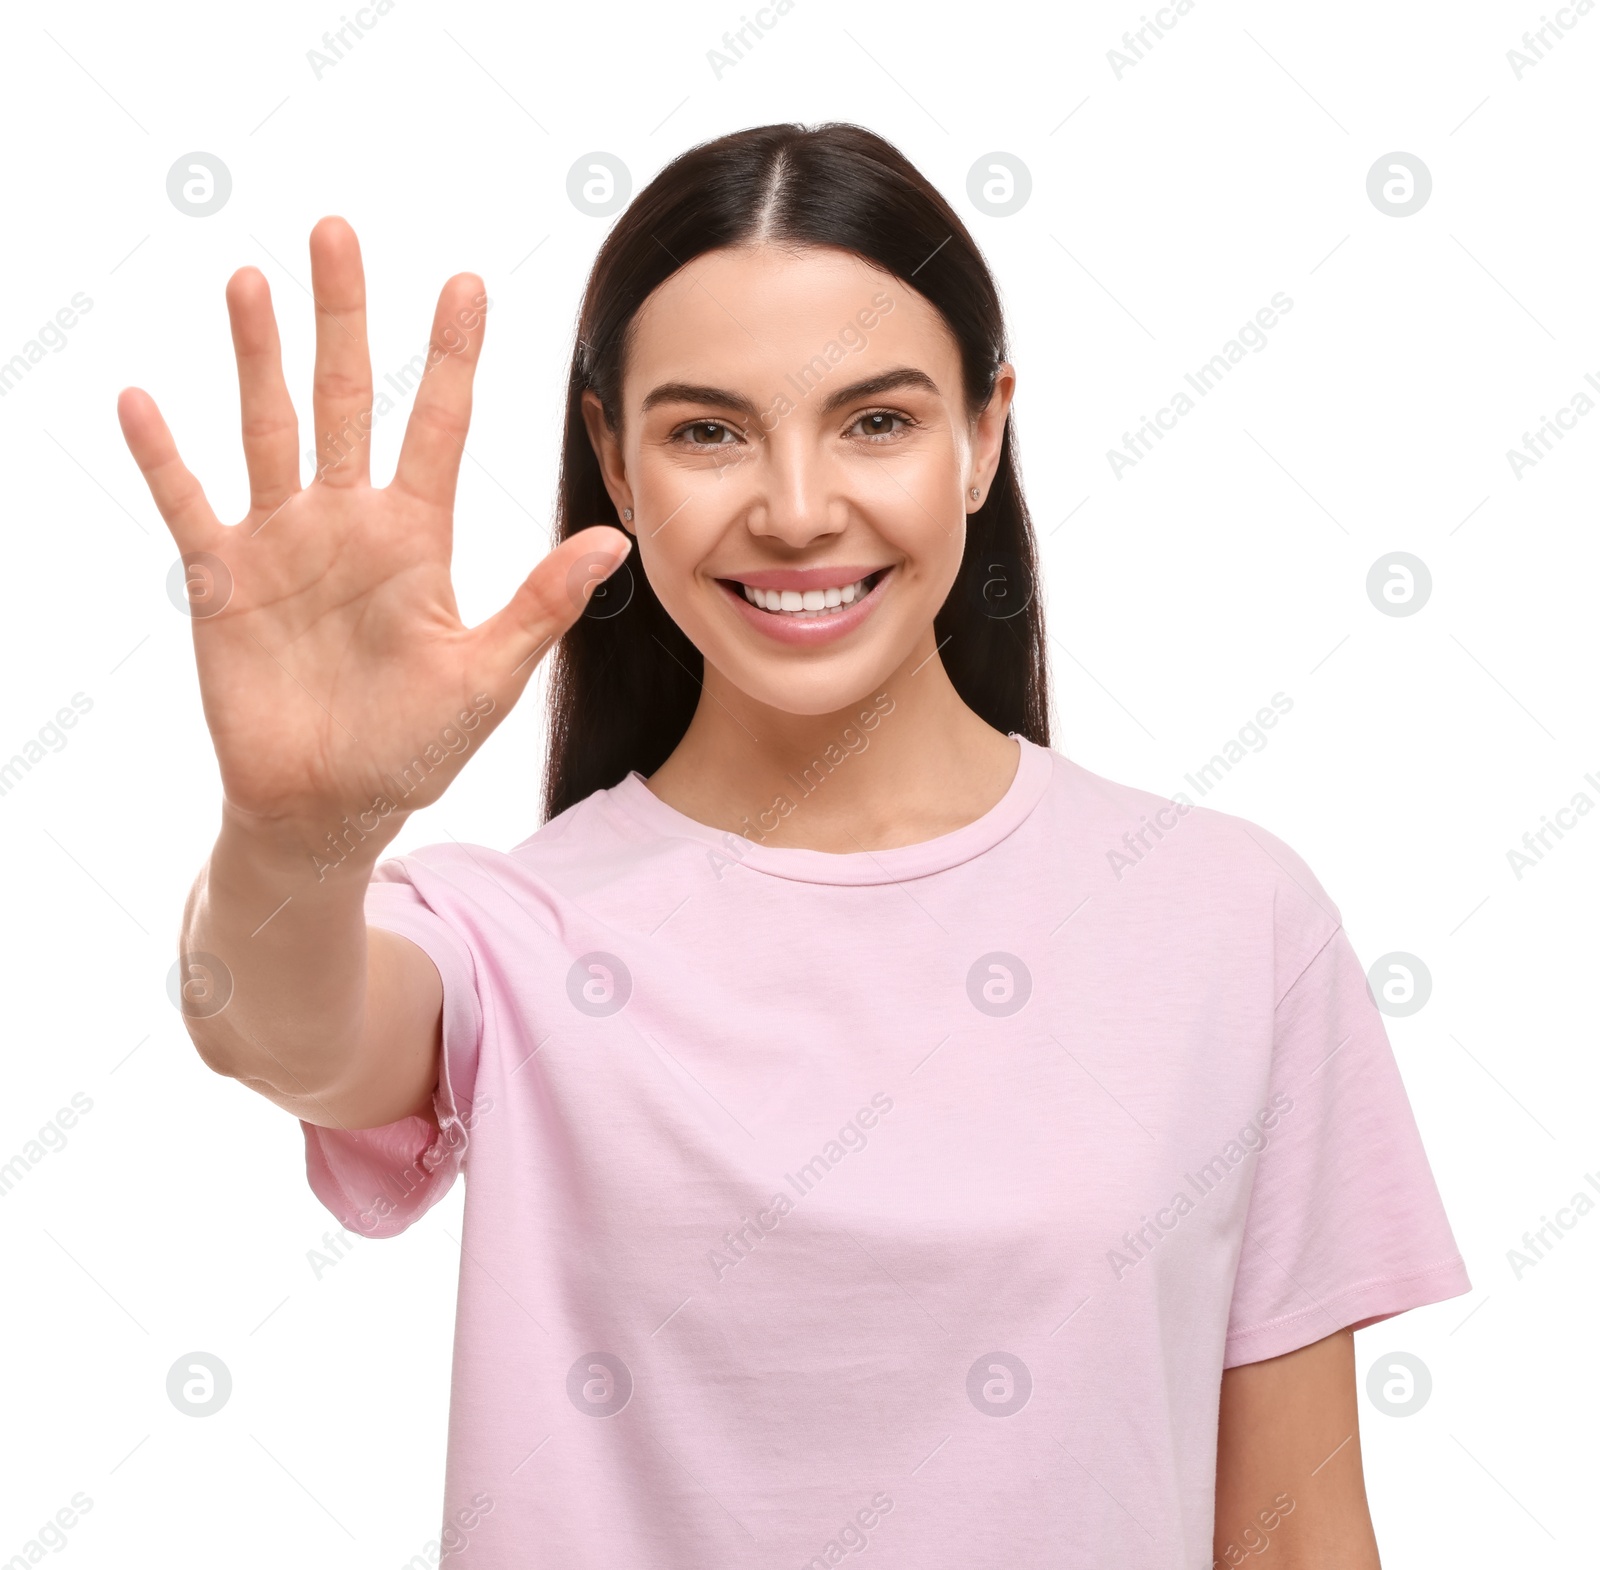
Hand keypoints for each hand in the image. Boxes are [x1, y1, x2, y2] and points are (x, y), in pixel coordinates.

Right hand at [118, 216, 627, 857]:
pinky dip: (165, 458)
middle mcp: (348, 523)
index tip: (465, 281)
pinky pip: (189, 506)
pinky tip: (144, 401)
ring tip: (250, 280)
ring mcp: (282, 545)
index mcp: (416, 538)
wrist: (332, 803)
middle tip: (338, 232)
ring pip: (269, 429)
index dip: (452, 357)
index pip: (439, 426)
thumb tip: (615, 542)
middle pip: (348, 400)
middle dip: (344, 319)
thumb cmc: (416, 745)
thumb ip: (541, 605)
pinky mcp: (223, 581)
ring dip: (257, 359)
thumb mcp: (488, 674)